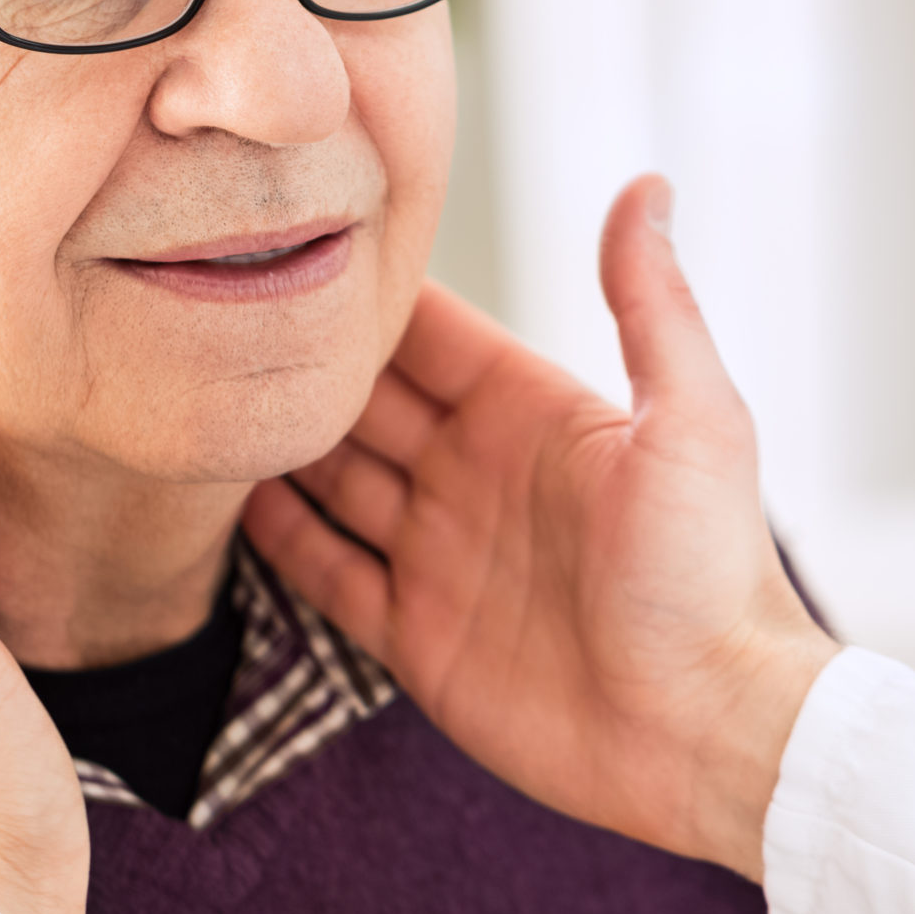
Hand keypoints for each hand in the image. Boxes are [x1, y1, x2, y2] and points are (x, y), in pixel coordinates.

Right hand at [243, 176, 840, 880]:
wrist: (710, 731)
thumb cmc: (714, 573)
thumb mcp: (693, 420)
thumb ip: (653, 304)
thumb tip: (645, 183)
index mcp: (534, 413)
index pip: (432, 334)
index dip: (368, 294)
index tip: (291, 239)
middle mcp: (477, 473)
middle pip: (366, 401)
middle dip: (300, 363)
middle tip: (212, 313)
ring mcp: (443, 555)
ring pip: (334, 480)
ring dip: (277, 445)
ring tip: (200, 395)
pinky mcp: (419, 637)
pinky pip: (331, 576)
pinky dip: (281, 541)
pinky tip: (225, 503)